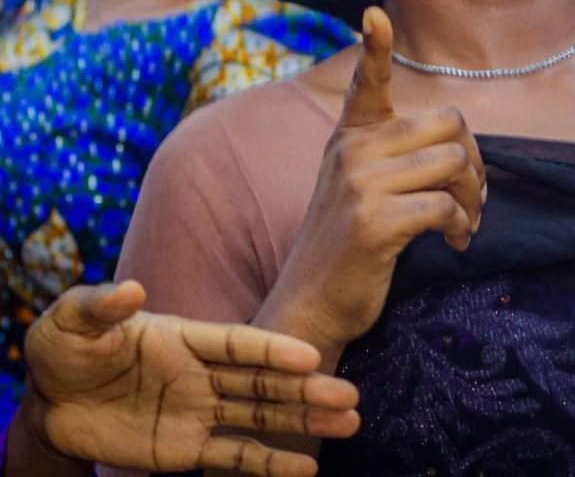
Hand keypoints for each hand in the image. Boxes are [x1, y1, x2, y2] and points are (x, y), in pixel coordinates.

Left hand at [20, 280, 359, 474]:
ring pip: (260, 418)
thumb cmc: (66, 346)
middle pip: (262, 383)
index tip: (309, 355)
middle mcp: (202, 374)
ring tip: (349, 425)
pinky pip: (232, 459)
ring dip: (303, 422)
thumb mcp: (73, 319)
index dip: (271, 350)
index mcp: (184, 337)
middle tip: (350, 398)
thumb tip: (132, 289)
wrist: (50, 398)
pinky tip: (305, 469)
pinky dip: (268, 465)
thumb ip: (102, 306)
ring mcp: (197, 411)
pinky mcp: (184, 450)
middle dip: (306, 390)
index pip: (237, 344)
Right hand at [272, 7, 485, 350]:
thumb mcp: (356, 187)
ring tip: (467, 222)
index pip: (364, 82)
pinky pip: (447, 205)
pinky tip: (457, 242)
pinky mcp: (376, 222)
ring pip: (454, 163)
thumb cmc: (348, 246)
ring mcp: (361, 185)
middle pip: (448, 123)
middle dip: (475, 160)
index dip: (374, 47)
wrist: (310, 306)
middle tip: (473, 195)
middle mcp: (353, 151)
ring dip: (476, 198)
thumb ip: (392, 156)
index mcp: (349, 137)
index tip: (375, 13)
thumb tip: (458, 148)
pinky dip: (464, 225)